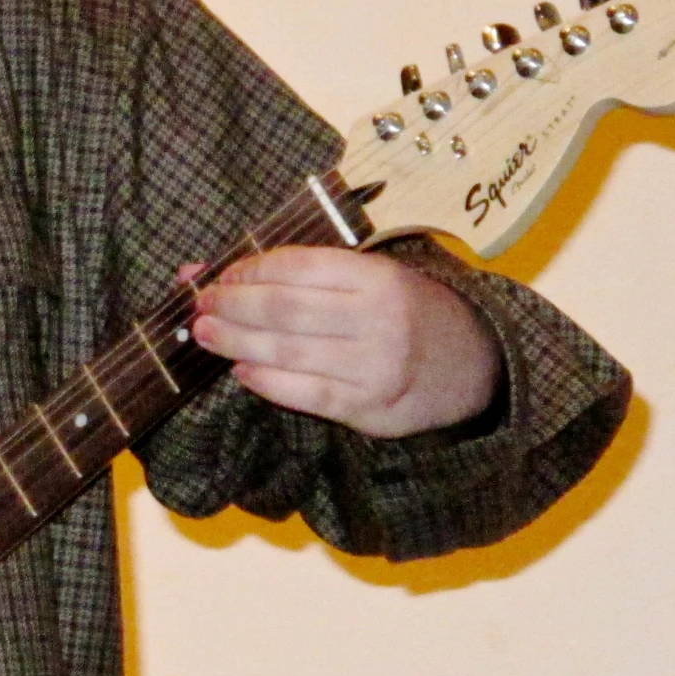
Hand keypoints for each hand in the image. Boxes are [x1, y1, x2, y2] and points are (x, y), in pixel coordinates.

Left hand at [186, 246, 501, 438]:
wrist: (474, 364)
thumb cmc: (406, 311)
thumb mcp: (368, 277)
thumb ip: (300, 272)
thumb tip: (205, 269)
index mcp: (377, 277)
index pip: (299, 267)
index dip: (250, 269)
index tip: (220, 274)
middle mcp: (378, 319)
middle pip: (285, 309)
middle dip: (233, 305)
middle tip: (200, 305)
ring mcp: (375, 366)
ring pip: (289, 352)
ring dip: (237, 342)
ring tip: (205, 334)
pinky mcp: (370, 408)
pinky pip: (306, 394)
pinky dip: (267, 382)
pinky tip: (241, 372)